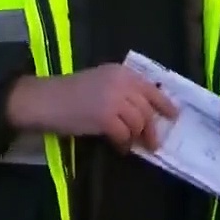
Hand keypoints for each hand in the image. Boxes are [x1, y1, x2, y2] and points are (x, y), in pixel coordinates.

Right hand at [6, 64, 177, 151]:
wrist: (45, 99)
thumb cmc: (69, 92)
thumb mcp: (100, 81)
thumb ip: (122, 90)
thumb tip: (144, 111)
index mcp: (121, 72)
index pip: (151, 88)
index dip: (164, 103)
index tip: (174, 115)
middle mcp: (121, 83)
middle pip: (147, 109)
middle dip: (152, 128)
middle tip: (153, 143)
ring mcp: (114, 100)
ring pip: (138, 123)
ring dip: (136, 137)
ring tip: (129, 144)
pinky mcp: (105, 117)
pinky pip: (124, 135)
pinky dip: (123, 144)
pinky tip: (119, 147)